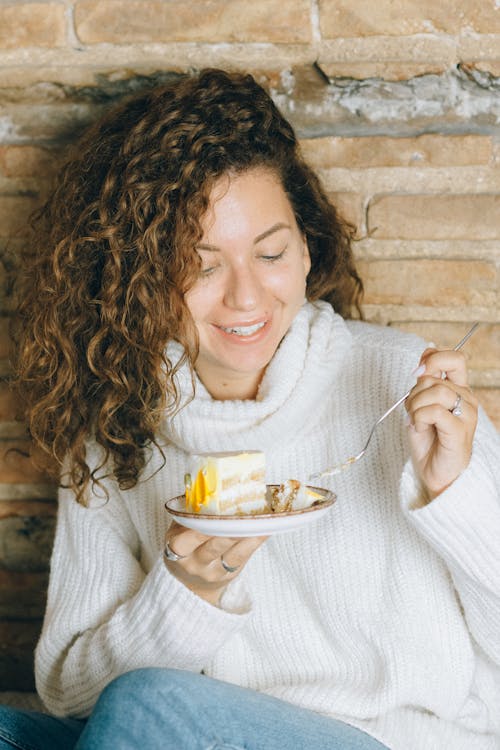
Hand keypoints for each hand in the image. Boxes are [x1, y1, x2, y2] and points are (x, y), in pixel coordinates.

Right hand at [163, 521, 267, 605]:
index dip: (199, 529)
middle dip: (229, 531)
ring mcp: (212, 571)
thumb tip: (210, 483)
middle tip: (243, 515)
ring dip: (247, 535)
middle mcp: (193, 563)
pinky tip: (265, 528)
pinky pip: (244, 557)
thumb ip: (191, 513)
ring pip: (232, 554)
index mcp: (175, 547)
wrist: (189, 579)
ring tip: (259, 520)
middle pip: (212, 548)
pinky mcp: (228, 574)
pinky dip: (255, 541)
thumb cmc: (186, 544)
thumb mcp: (179, 529)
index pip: (184, 540)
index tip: (214, 515)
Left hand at [405, 347, 477, 499]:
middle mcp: (467, 398)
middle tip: (412, 411)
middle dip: (414, 393)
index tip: (418, 373)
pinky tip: (421, 428)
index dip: (433, 359)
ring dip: (416, 406)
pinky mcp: (460, 429)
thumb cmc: (429, 440)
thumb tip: (422, 362)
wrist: (436, 472)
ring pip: (435, 391)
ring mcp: (467, 414)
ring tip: (416, 422)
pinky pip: (435, 411)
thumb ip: (423, 384)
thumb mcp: (421, 406)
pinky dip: (420, 418)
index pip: (454, 358)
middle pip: (435, 378)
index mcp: (459, 389)